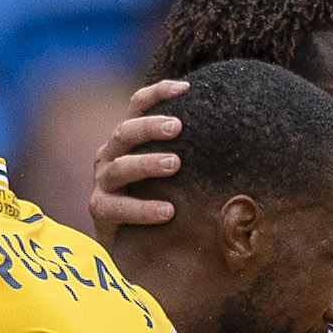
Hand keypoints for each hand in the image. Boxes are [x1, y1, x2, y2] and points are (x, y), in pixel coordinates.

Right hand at [83, 78, 188, 244]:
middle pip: (125, 132)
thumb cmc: (154, 198)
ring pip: (120, 168)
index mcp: (126, 140)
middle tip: (179, 127)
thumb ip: (187, 151)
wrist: (125, 244)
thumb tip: (232, 132)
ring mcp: (102, 184)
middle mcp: (110, 156)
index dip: (157, 93)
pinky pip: (118, 208)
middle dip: (150, 127)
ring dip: (147, 164)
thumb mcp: (169, 172)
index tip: (185, 87)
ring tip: (175, 164)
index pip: (136, 106)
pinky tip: (169, 211)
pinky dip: (143, 209)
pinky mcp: (100, 212)